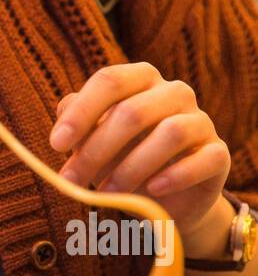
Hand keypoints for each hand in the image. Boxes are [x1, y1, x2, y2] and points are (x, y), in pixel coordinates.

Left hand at [49, 62, 230, 244]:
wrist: (165, 197)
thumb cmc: (122, 157)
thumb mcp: (94, 139)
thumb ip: (77, 124)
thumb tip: (62, 119)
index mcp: (140, 79)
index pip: (109, 80)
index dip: (81, 112)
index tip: (56, 144)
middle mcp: (174, 92)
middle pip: (133, 111)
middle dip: (97, 149)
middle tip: (71, 179)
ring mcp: (200, 121)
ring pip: (169, 134)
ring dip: (131, 167)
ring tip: (107, 192)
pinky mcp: (219, 153)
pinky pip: (202, 160)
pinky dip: (175, 176)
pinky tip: (152, 190)